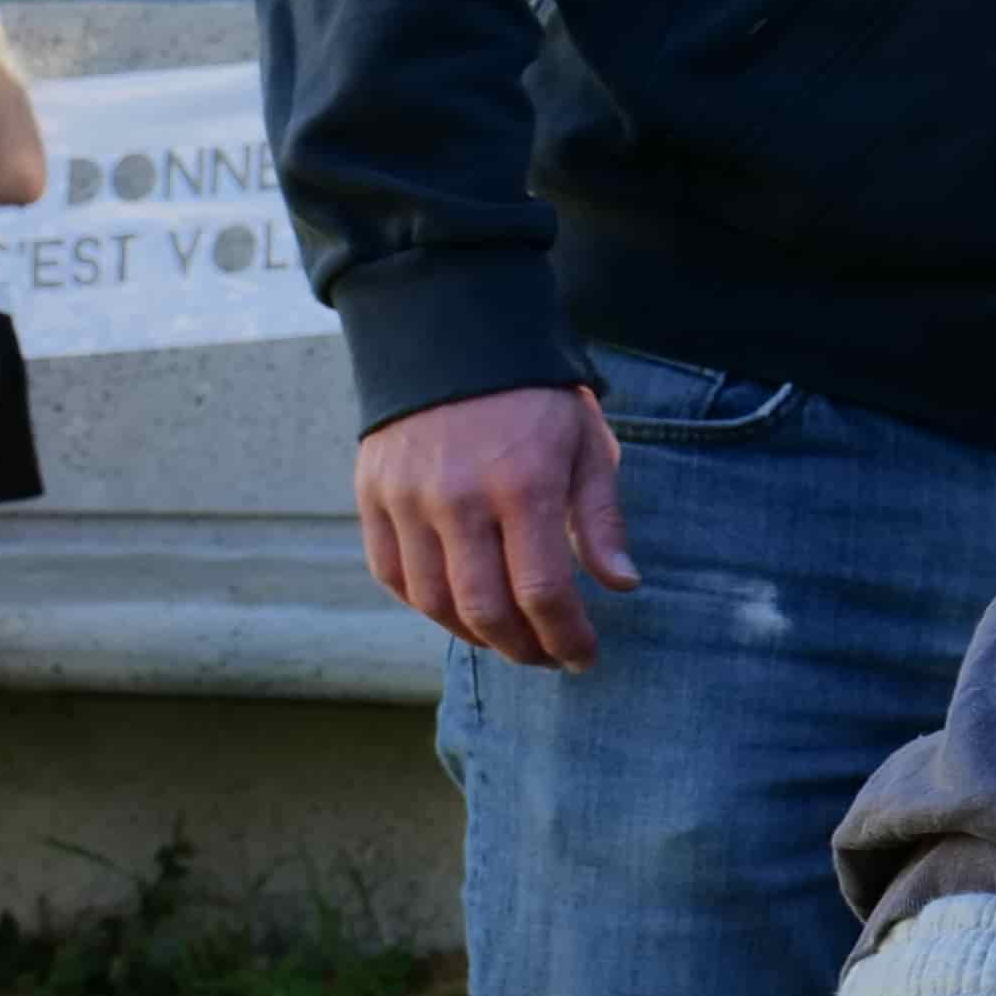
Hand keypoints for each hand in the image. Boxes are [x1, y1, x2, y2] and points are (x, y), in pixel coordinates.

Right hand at [356, 382, 637, 670]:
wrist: (452, 338)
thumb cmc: (535, 398)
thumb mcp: (587, 446)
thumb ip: (601, 520)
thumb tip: (623, 585)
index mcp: (522, 486)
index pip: (541, 591)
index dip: (566, 636)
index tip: (584, 656)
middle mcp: (457, 499)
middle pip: (484, 609)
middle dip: (523, 648)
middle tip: (549, 658)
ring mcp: (406, 499)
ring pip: (433, 602)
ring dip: (475, 635)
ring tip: (510, 639)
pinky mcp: (372, 496)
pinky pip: (392, 574)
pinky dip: (425, 605)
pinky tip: (459, 609)